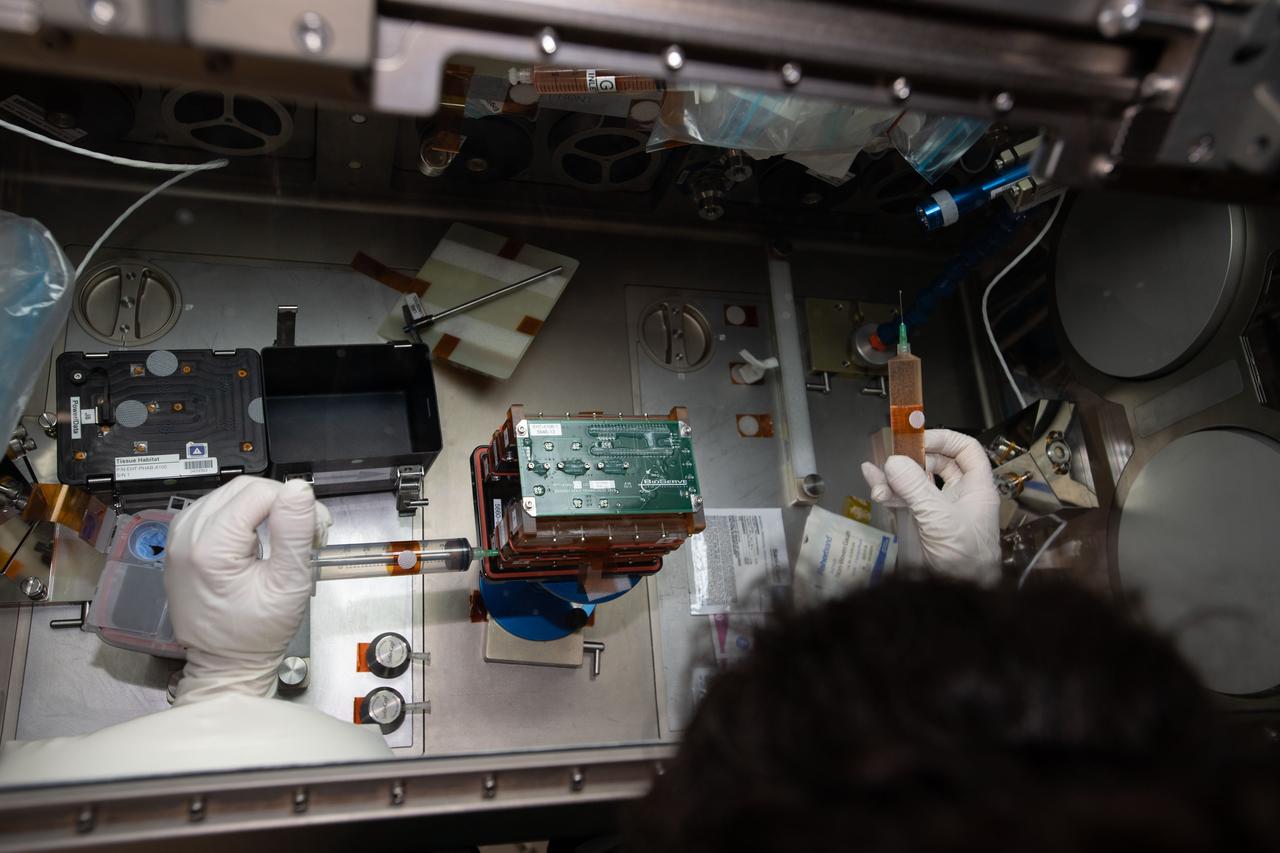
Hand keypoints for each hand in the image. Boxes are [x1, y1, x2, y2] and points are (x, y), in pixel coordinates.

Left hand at [164, 477, 331, 703]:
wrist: (224, 662)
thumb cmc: (257, 631)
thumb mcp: (288, 585)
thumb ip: (294, 533)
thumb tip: (298, 489)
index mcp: (209, 547)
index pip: (260, 492)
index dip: (294, 506)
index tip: (314, 534)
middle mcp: (186, 535)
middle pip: (244, 489)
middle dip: (281, 503)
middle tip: (304, 536)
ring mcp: (179, 536)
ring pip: (231, 494)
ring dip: (263, 508)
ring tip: (281, 539)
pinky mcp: (180, 540)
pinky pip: (216, 508)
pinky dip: (243, 515)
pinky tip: (257, 539)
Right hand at [861, 429, 999, 584]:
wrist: (959, 597)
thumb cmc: (966, 559)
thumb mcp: (940, 519)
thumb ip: (915, 488)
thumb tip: (893, 462)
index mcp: (976, 488)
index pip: (965, 450)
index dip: (944, 439)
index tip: (918, 438)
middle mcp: (960, 494)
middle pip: (937, 463)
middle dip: (913, 460)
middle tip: (893, 460)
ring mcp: (941, 508)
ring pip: (917, 481)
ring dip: (895, 478)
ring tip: (878, 482)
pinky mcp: (924, 522)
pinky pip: (906, 499)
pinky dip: (890, 491)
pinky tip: (874, 484)